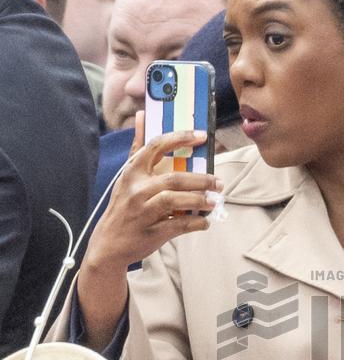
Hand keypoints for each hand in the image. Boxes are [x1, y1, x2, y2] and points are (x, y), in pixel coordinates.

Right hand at [86, 111, 222, 271]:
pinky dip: (195, 223)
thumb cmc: (123, 206)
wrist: (108, 244)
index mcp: (132, 172)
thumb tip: (142, 115)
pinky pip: (179, 225)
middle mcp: (136, 190)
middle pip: (174, 178)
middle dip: (201, 179)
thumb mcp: (126, 176)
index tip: (201, 136)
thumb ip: (138, 147)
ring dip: (200, 200)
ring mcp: (143, 212)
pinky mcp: (152, 232)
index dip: (181, 138)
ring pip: (176, 200)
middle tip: (218, 182)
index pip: (157, 146)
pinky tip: (205, 222)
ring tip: (215, 201)